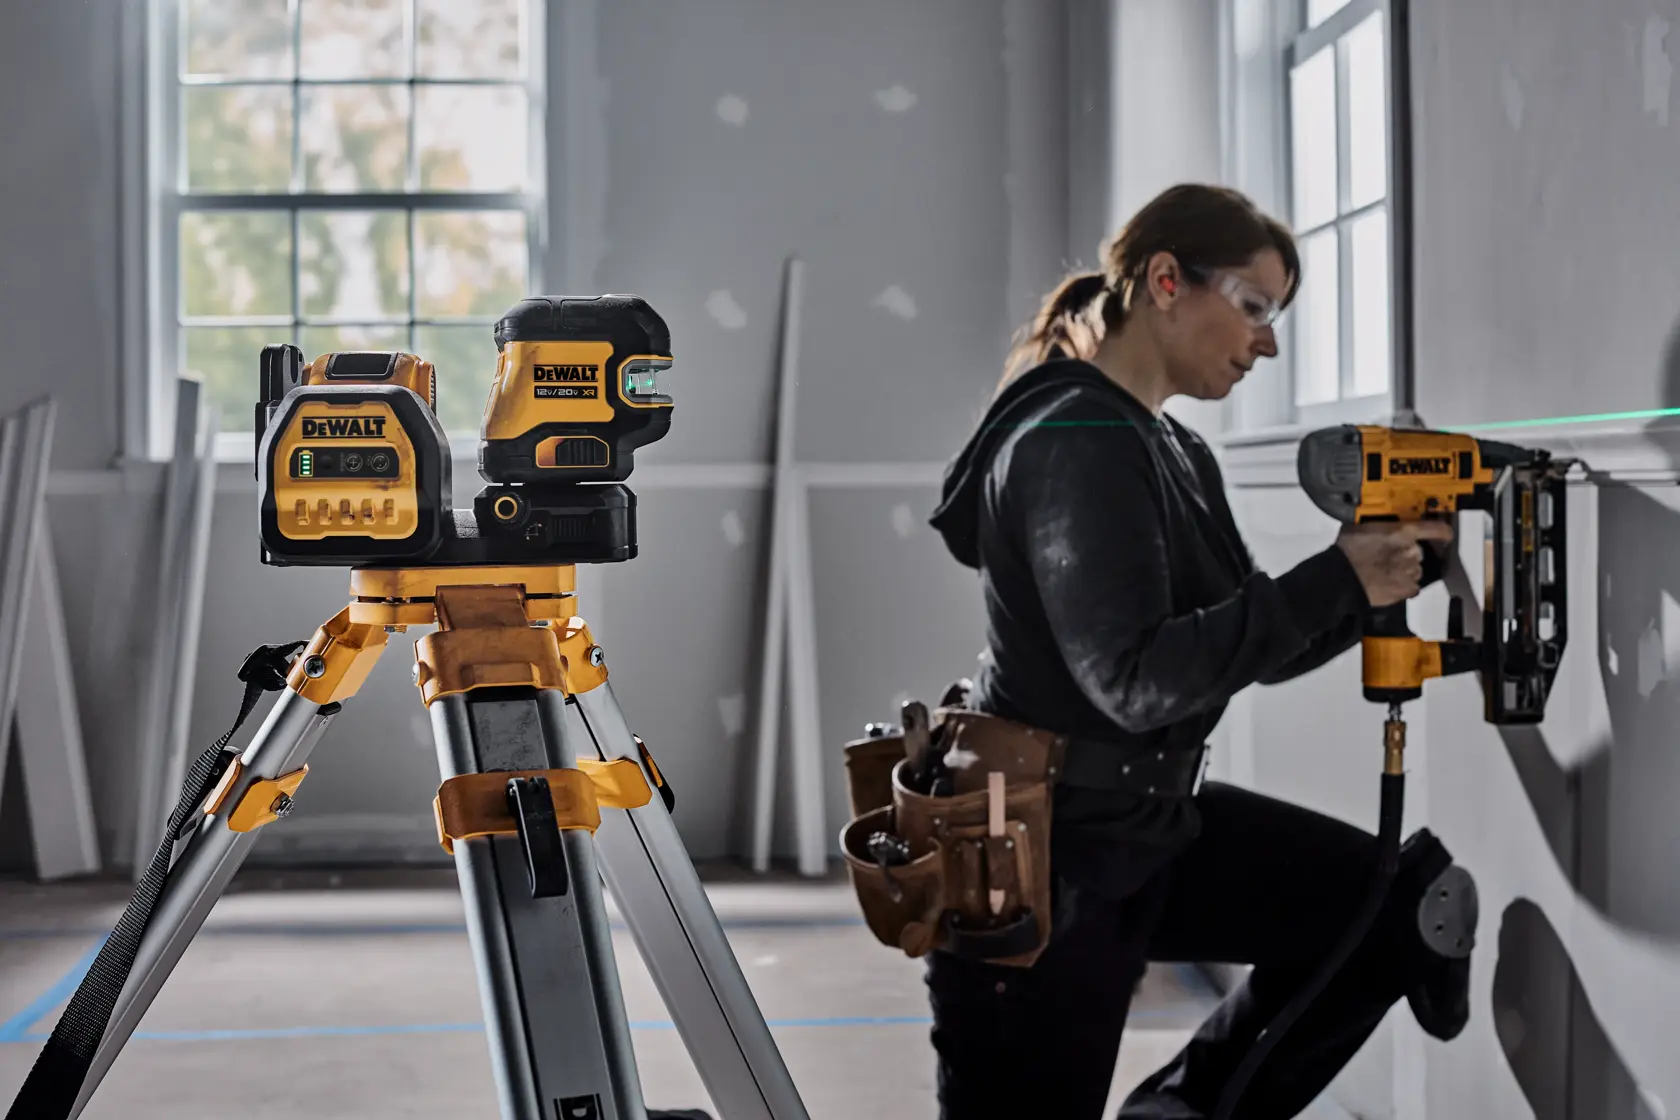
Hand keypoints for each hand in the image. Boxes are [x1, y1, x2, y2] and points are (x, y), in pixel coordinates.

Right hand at [1334, 519, 1455, 607]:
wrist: (1341, 578)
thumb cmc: (1346, 551)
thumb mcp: (1360, 527)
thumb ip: (1377, 527)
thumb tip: (1377, 525)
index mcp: (1404, 531)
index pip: (1437, 529)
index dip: (1443, 533)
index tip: (1445, 535)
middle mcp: (1413, 551)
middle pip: (1419, 552)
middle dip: (1407, 554)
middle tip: (1388, 557)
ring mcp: (1411, 572)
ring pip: (1416, 570)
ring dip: (1405, 570)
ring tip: (1385, 573)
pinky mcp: (1407, 590)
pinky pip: (1412, 587)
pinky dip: (1403, 587)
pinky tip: (1388, 585)